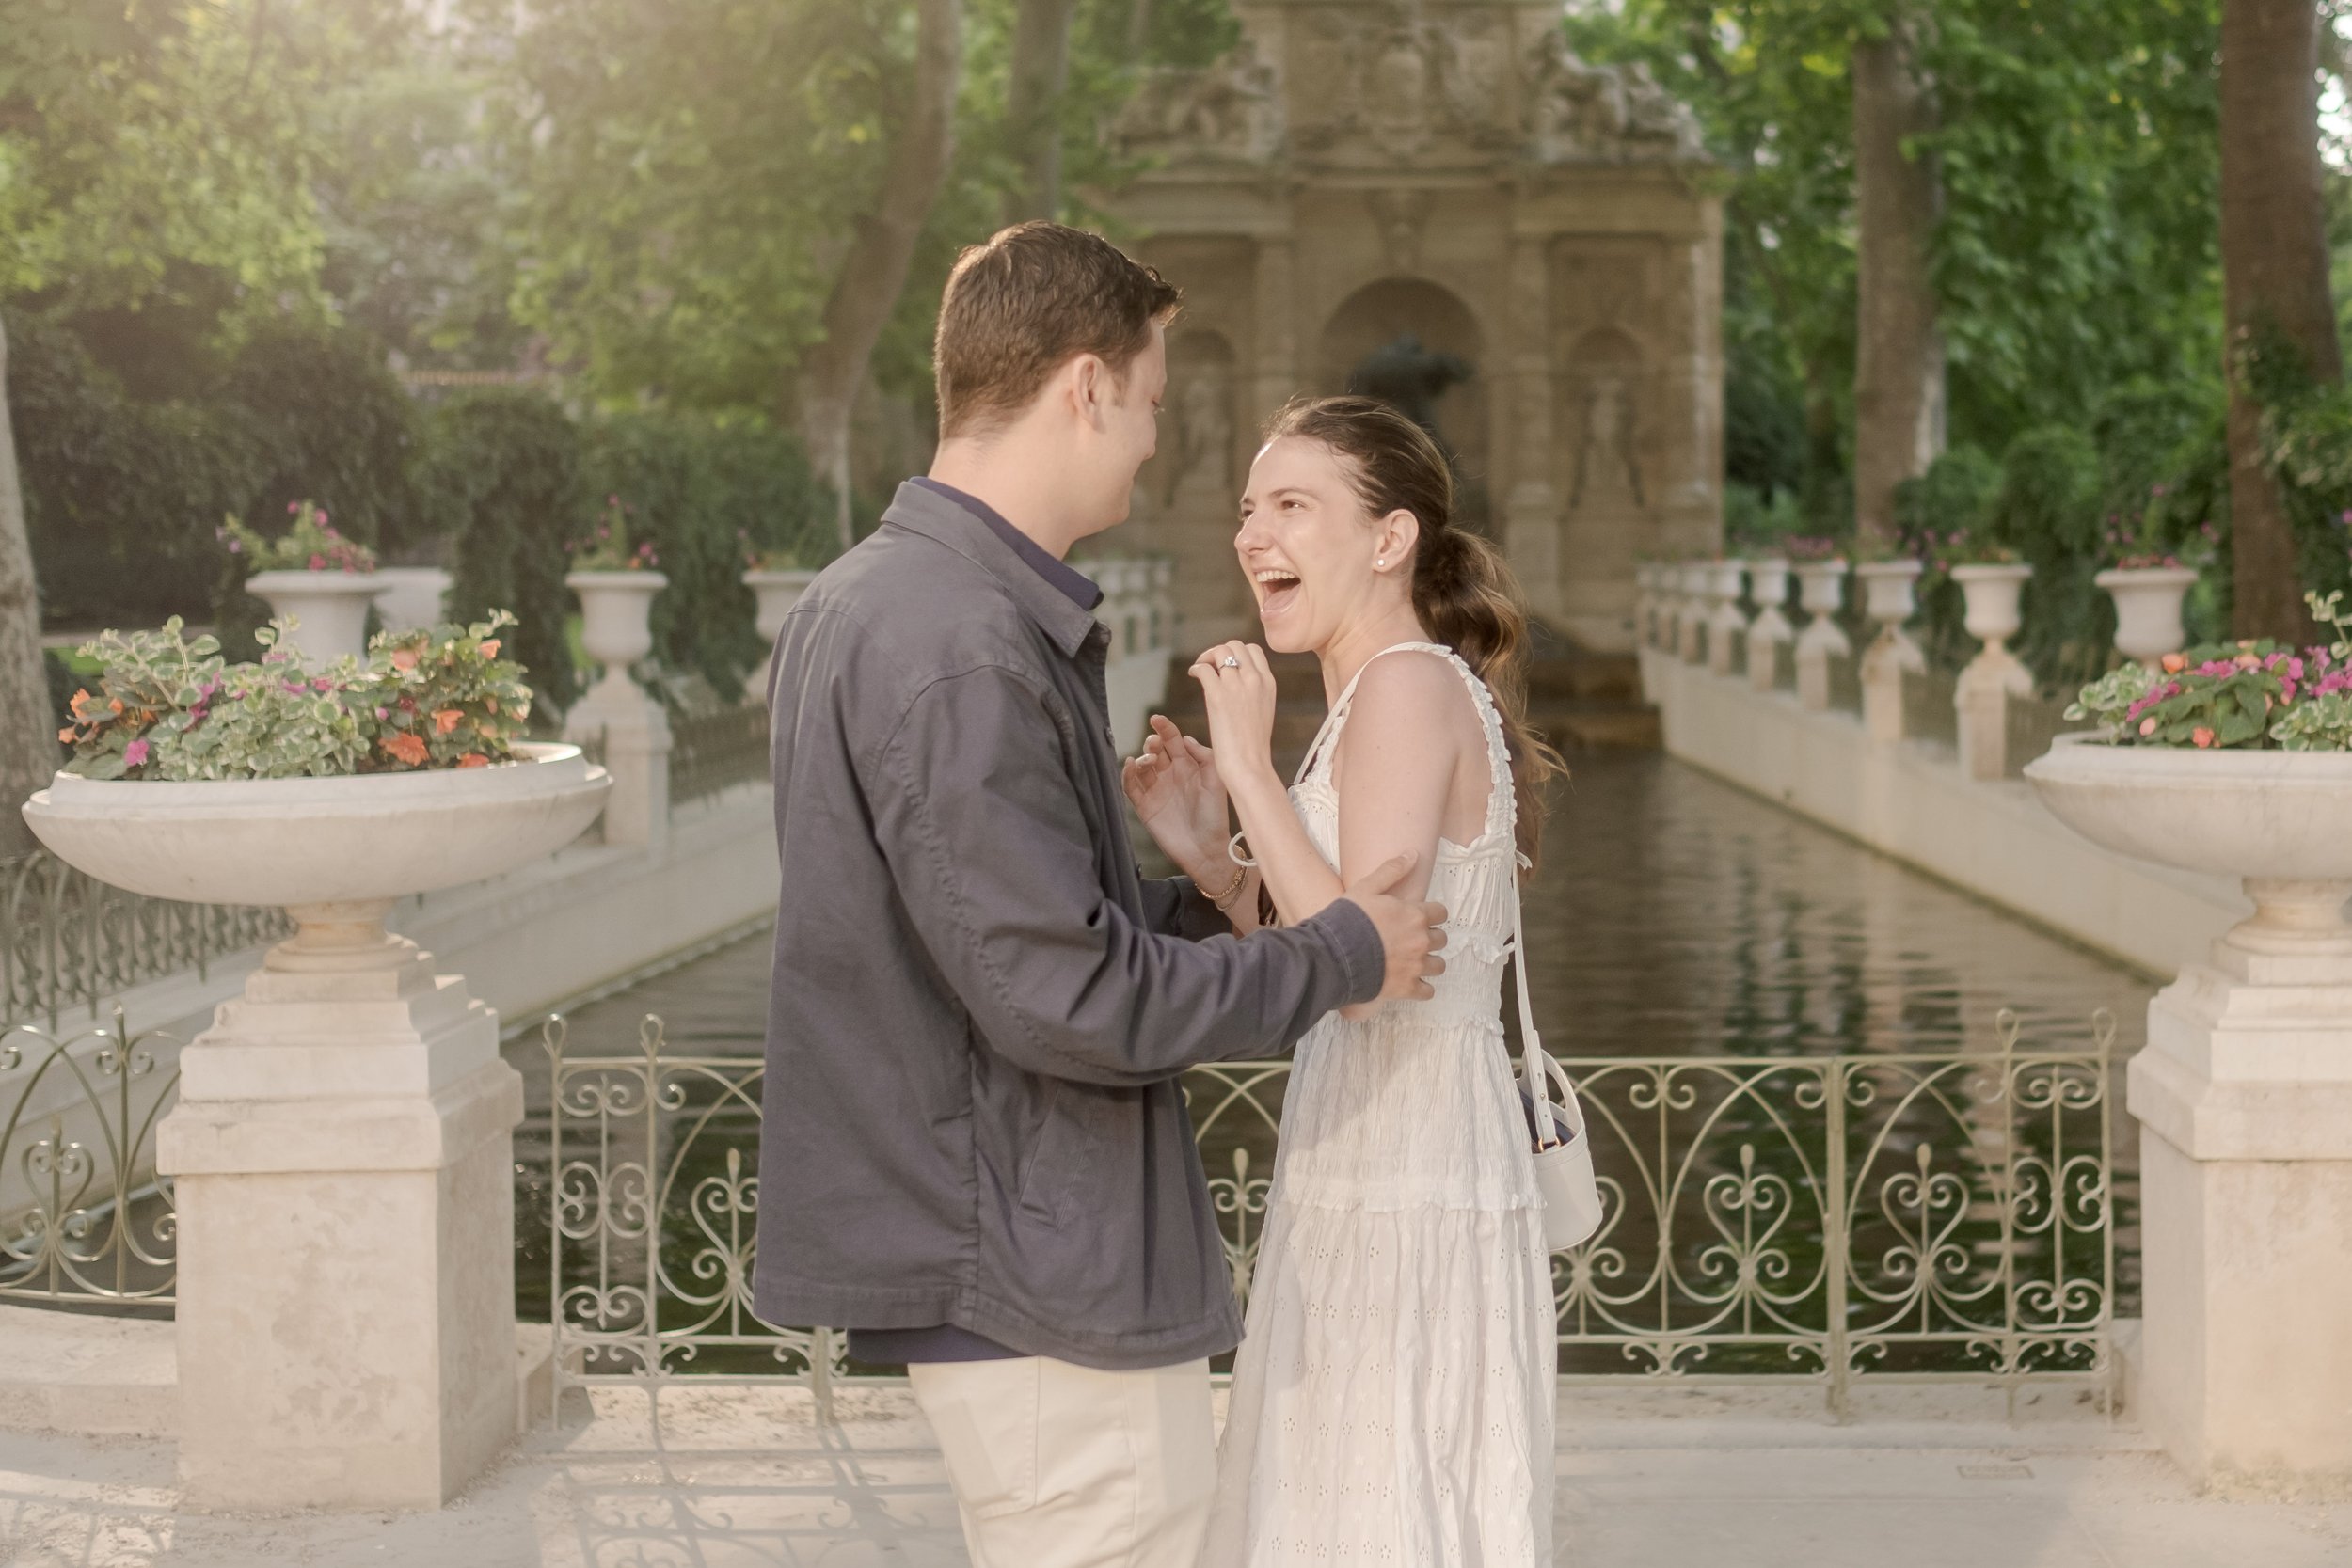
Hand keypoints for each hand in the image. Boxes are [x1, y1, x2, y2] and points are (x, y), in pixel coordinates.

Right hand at [1121, 715, 1231, 881]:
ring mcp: (1156, 790)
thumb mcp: (1216, 781)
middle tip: (1154, 744)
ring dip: (1142, 758)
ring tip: (1149, 760)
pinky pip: (1131, 787)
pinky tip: (1131, 765)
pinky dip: (1128, 775)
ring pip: (1142, 766)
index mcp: (1187, 767)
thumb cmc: (1215, 816)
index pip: (1172, 741)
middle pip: (1155, 750)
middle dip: (1152, 742)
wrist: (1206, 849)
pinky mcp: (1145, 806)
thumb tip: (1185, 738)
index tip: (1156, 719)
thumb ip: (1204, 756)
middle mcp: (1170, 776)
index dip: (1164, 728)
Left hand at [1185, 641, 1278, 794]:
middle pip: (1235, 645)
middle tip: (1209, 666)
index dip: (1235, 653)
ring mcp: (1237, 686)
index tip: (1225, 666)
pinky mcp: (1218, 696)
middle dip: (1219, 651)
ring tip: (1200, 670)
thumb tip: (1237, 682)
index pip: (1253, 650)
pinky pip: (1203, 668)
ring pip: (1218, 651)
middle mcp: (1255, 679)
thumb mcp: (1263, 710)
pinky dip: (1196, 668)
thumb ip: (1254, 692)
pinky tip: (1193, 675)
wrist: (1250, 765)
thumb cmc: (1252, 746)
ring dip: (1206, 657)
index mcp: (1268, 683)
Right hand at [1335, 851, 1446, 1014]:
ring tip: (1414, 961)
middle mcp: (1421, 940)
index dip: (1431, 914)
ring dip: (1429, 962)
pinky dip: (1421, 988)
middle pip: (1441, 939)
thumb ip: (1392, 871)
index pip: (1441, 913)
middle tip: (1413, 939)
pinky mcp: (1407, 988)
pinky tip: (1410, 983)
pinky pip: (1427, 991)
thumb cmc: (1349, 920)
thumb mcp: (1367, 888)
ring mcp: (1416, 966)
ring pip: (1438, 965)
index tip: (1421, 918)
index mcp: (1416, 915)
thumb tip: (1413, 854)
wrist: (1334, 955)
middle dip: (1430, 938)